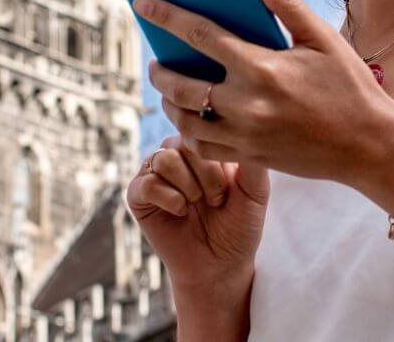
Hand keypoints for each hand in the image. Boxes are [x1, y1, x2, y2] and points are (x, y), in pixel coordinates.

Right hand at [126, 133, 267, 289]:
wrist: (220, 265)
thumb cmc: (239, 227)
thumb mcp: (256, 191)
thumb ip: (252, 161)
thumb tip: (246, 126)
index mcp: (202, 148)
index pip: (204, 132)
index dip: (219, 161)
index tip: (230, 189)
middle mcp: (177, 155)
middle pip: (183, 142)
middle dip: (207, 176)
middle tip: (216, 201)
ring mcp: (155, 174)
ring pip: (164, 158)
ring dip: (188, 187)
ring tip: (197, 205)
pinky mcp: (138, 195)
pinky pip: (147, 183)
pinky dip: (169, 199)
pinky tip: (181, 212)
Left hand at [134, 0, 393, 184]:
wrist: (370, 146)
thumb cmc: (350, 87)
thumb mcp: (322, 38)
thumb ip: (285, 4)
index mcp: (261, 67)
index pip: (199, 35)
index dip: (166, 17)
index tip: (141, 3)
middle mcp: (246, 104)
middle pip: (179, 85)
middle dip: (160, 71)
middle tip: (156, 62)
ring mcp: (245, 135)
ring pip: (184, 121)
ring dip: (169, 104)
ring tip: (171, 91)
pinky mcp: (250, 157)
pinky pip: (203, 148)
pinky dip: (190, 133)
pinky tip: (192, 120)